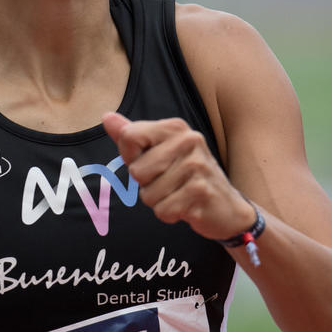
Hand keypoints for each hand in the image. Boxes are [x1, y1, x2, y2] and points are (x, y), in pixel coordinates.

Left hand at [102, 112, 253, 239]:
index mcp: (175, 127)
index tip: (151, 163)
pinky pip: (162, 210)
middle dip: (146, 185)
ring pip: (148, 195)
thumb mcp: (159, 152)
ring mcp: (197, 166)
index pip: (128, 137)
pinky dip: (169, 214)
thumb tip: (107, 117)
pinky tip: (186, 206)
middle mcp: (189, 140)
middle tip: (169, 182)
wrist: (225, 206)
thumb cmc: (185, 177)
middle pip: (136, 171)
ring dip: (158, 201)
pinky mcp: (201, 192)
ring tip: (178, 194)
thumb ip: (132, 136)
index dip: (131, 158)